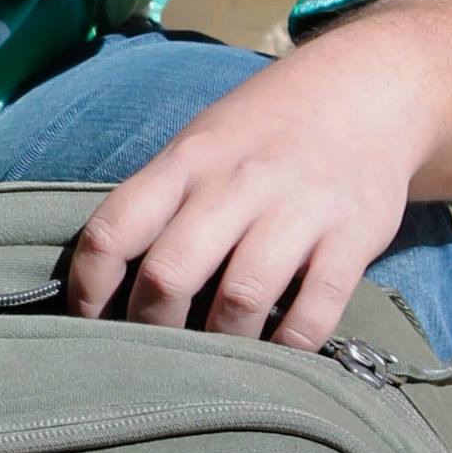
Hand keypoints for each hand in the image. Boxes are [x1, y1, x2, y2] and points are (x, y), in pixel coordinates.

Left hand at [65, 49, 430, 351]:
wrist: (364, 90)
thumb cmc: (263, 130)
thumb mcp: (199, 143)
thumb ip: (160, 199)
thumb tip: (108, 275)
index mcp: (186, 160)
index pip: (114, 228)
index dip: (89, 286)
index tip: (86, 321)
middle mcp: (236, 182)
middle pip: (170, 272)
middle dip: (150, 326)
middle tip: (152, 352)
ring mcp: (297, 208)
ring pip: (240, 298)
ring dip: (219, 344)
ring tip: (211, 362)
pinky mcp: (353, 236)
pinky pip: (315, 311)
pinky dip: (289, 347)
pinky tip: (275, 354)